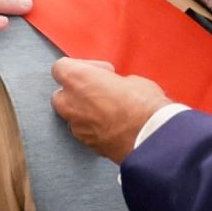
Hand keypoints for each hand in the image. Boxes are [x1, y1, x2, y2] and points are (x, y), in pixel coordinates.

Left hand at [51, 57, 170, 163]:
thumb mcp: (133, 80)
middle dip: (78, 92)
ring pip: (72, 115)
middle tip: (101, 90)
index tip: (99, 71)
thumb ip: (114, 83)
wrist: (150, 137)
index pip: (61, 67)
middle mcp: (70, 102)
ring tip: (109, 110)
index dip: (82, 67)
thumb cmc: (142, 106)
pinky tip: (114, 125)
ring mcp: (76, 126)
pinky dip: (95, 128)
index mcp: (78, 79)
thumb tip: (117, 87)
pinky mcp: (86, 143)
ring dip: (85, 111)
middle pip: (61, 94)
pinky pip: (85, 131)